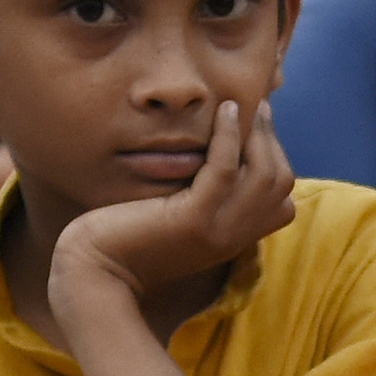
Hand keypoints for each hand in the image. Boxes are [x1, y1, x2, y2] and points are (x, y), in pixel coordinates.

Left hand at [53, 97, 295, 322]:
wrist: (93, 271)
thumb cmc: (121, 239)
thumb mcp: (172, 218)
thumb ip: (197, 198)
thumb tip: (206, 156)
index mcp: (231, 240)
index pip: (282, 204)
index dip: (277, 163)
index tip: (259, 132)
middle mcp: (232, 238)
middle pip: (280, 184)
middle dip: (273, 141)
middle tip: (259, 109)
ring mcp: (217, 230)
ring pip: (265, 175)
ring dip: (258, 133)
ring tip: (237, 104)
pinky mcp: (194, 220)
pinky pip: (226, 169)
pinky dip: (229, 135)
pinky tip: (222, 111)